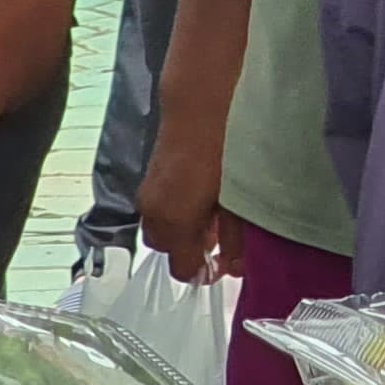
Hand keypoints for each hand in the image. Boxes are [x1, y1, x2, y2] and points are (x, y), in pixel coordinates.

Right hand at [138, 140, 243, 285]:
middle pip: (166, 250)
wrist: (199, 111)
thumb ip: (233, 238)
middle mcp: (153, 213)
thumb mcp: (237, 203)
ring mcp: (147, 195)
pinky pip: (157, 209)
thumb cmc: (226, 155)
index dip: (202, 272)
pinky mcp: (148, 180)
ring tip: (212, 217)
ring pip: (160, 229)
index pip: (181, 268)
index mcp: (175, 223)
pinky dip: (175, 213)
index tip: (222, 267)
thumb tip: (234, 266)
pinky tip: (199, 200)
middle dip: (189, 250)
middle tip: (218, 240)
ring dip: (181, 231)